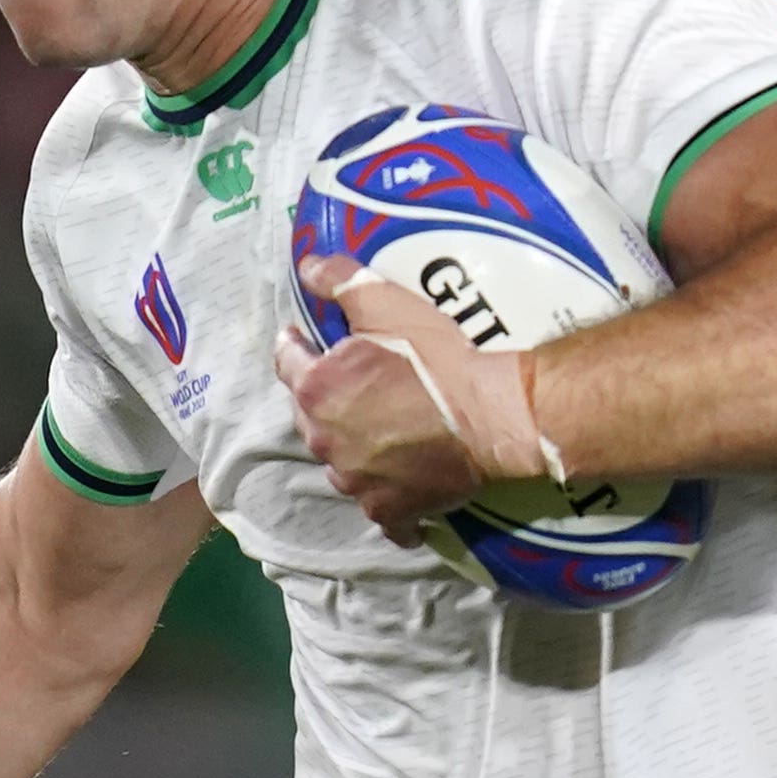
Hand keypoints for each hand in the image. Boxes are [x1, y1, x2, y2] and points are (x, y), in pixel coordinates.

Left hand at [284, 261, 547, 541]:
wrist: (489, 415)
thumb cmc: (436, 357)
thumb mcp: (386, 302)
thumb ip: (340, 281)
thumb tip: (306, 267)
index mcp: (317, 389)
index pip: (288, 363)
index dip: (295, 347)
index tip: (301, 341)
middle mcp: (325, 440)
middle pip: (310, 415)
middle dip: (324, 399)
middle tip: (352, 386)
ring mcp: (354, 480)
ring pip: (339, 461)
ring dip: (350, 447)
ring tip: (375, 432)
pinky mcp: (387, 509)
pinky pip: (377, 510)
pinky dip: (383, 500)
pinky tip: (396, 492)